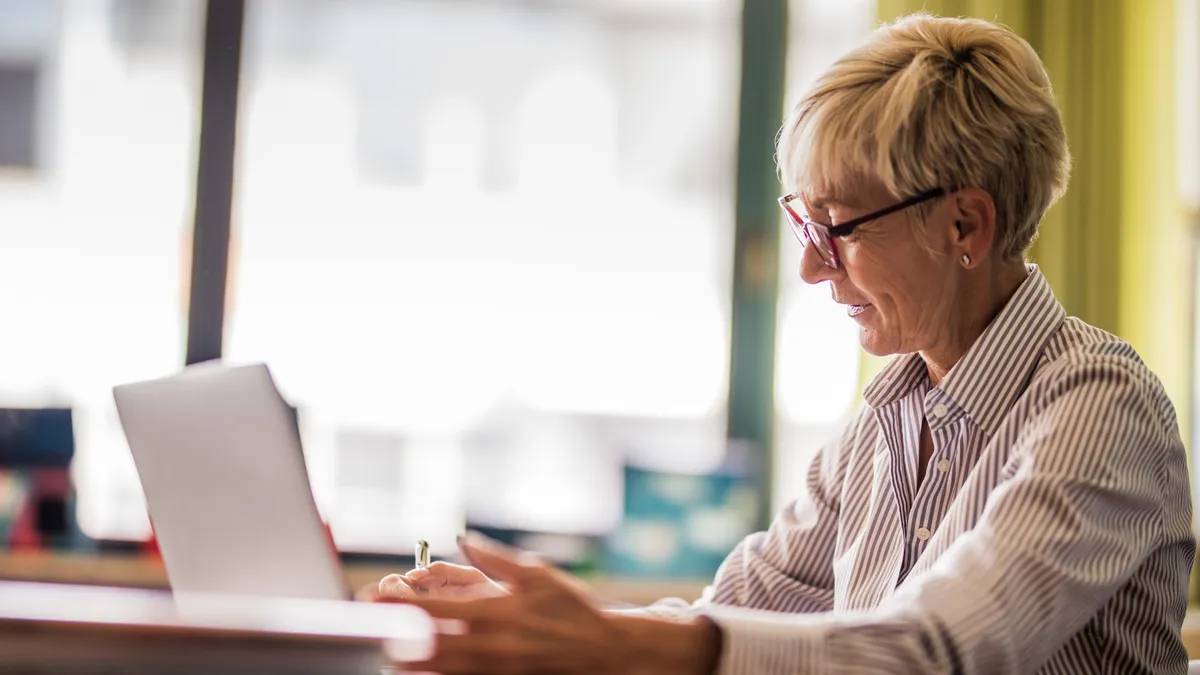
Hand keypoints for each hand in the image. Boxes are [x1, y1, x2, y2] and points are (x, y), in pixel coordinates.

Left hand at [384, 533, 720, 674]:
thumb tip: (462, 538)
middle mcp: (496, 645)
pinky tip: (424, 669)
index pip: (440, 609)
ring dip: (413, 661)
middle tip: (370, 628)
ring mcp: (498, 670)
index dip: (404, 604)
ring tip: (387, 652)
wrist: (605, 651)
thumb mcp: (538, 575)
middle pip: (433, 646)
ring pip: (443, 670)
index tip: (377, 596)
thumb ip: (496, 558)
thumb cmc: (571, 608)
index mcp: (501, 612)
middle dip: (398, 637)